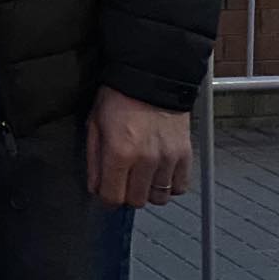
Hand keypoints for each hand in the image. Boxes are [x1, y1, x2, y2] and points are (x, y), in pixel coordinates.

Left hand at [86, 85, 191, 207]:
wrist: (150, 78)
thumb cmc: (118, 98)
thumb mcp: (94, 125)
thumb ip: (94, 160)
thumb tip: (95, 187)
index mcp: (119, 152)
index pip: (113, 197)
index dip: (106, 198)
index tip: (105, 192)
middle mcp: (145, 160)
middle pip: (136, 201)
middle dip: (126, 194)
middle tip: (122, 180)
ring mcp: (167, 159)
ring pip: (159, 198)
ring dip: (148, 191)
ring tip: (142, 175)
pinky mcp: (184, 156)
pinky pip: (180, 187)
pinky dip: (170, 185)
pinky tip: (159, 172)